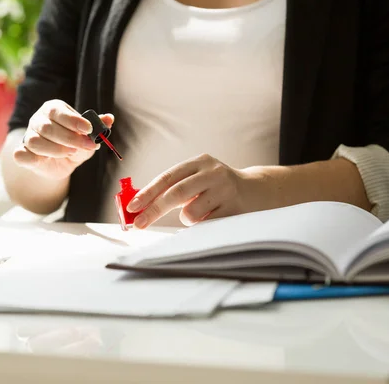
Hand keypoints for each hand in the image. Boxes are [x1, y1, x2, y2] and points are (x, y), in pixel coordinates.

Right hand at [13, 100, 113, 180]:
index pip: (58, 111)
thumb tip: (109, 118)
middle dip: (69, 139)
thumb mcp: (88, 136)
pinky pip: (21, 154)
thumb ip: (98, 126)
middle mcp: (38, 120)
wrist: (62, 164)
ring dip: (56, 150)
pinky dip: (33, 158)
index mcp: (53, 110)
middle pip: (48, 128)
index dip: (74, 121)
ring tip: (70, 153)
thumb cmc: (74, 144)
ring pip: (36, 141)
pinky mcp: (23, 152)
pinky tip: (45, 160)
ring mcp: (28, 136)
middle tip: (84, 146)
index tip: (88, 129)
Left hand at [126, 154, 251, 228]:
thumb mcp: (197, 178)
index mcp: (199, 162)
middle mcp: (212, 173)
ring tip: (197, 213)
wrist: (256, 190)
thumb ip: (173, 188)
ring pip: (191, 212)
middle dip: (154, 210)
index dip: (147, 193)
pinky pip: (206, 224)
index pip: (167, 177)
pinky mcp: (234, 209)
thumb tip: (140, 205)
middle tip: (139, 224)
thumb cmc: (216, 187)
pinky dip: (201, 225)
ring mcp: (225, 190)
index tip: (131, 207)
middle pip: (176, 193)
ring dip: (186, 219)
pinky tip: (213, 215)